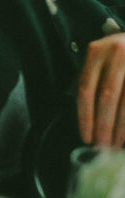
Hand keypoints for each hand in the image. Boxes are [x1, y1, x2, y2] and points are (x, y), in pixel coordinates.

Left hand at [77, 33, 124, 147]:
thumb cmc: (117, 53)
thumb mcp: (99, 58)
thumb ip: (87, 78)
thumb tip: (77, 110)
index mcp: (96, 52)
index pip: (85, 89)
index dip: (84, 116)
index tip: (85, 136)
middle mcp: (116, 55)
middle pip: (106, 97)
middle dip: (103, 124)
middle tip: (101, 145)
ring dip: (120, 127)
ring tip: (115, 143)